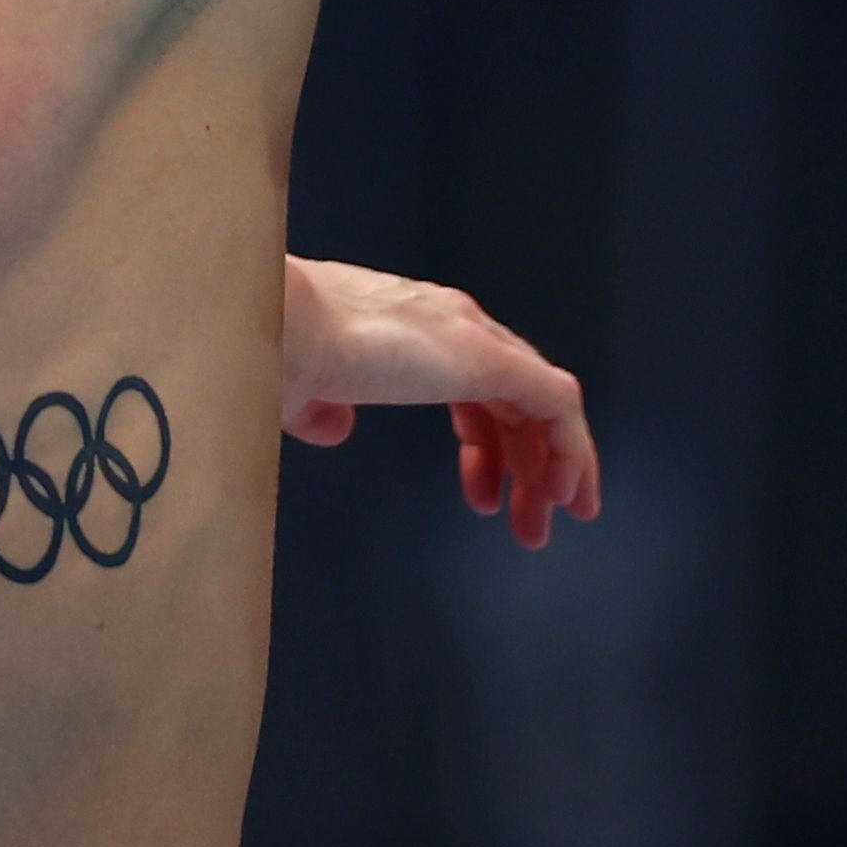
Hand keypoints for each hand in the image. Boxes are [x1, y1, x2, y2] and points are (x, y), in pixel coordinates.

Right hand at [280, 256, 600, 548]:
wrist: (276, 323)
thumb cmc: (276, 352)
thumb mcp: (301, 391)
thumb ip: (322, 410)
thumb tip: (337, 429)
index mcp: (414, 326)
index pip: (477, 385)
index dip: (486, 445)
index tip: (485, 496)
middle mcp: (453, 323)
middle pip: (515, 399)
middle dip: (525, 464)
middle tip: (526, 523)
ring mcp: (473, 336)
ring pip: (545, 403)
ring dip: (554, 466)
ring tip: (548, 520)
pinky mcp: (487, 357)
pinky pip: (557, 405)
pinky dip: (570, 449)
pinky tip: (563, 492)